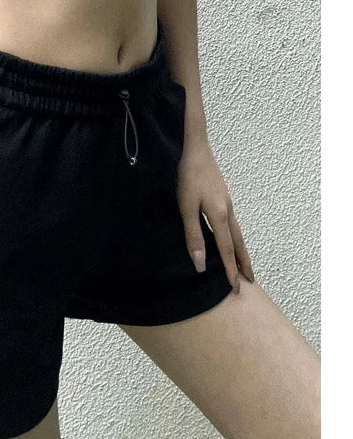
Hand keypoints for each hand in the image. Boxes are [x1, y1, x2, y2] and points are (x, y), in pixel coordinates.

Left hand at [176, 136, 254, 293]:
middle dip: (243, 264)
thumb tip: (200, 263)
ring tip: (244, 265)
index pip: (227, 250)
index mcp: (220, 217)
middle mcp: (229, 212)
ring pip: (238, 234)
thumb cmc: (189, 178)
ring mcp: (228, 204)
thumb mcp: (187, 208)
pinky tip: (231, 239)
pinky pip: (234, 225)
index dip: (230, 270)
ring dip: (242, 252)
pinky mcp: (224, 198)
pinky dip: (236, 239)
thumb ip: (193, 235)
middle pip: (239, 244)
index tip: (236, 287)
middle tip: (251, 281)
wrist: (197, 151)